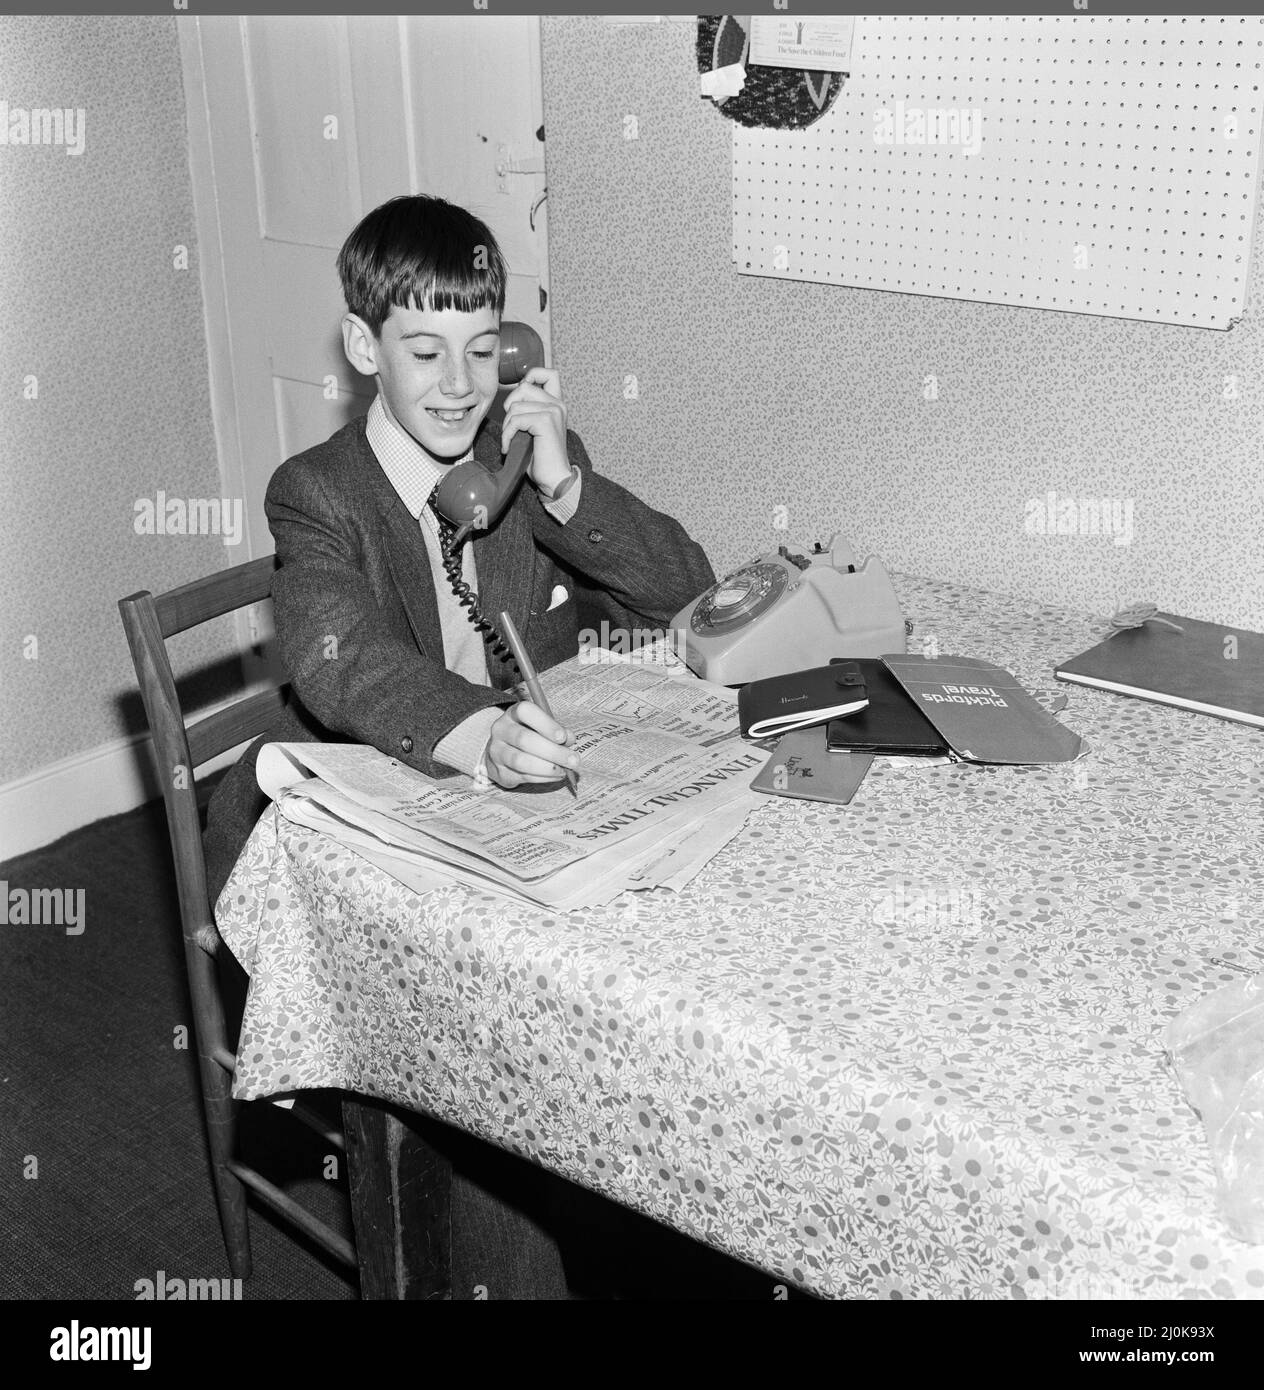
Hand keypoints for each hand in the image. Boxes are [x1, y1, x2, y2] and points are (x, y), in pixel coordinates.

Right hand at [484, 701, 579, 789]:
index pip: (525, 711)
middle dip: (553, 752)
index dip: (545, 724)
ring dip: (547, 768)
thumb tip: (569, 740)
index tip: (563, 737)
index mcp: (513, 713)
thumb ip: (558, 731)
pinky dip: (543, 778)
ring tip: (564, 771)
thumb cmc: (529, 736)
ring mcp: (497, 752)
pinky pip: (522, 776)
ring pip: (521, 761)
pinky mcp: (499, 772)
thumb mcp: (543, 728)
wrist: (503, 755)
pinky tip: (556, 776)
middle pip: (524, 739)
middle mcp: (501, 730)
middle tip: (573, 761)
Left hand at [500, 367, 571, 495]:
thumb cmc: (541, 458)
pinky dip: (507, 435)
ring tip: (511, 440)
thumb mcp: (534, 429)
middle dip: (510, 406)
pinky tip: (509, 447)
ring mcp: (553, 411)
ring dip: (507, 425)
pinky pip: (515, 420)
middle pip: (523, 387)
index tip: (520, 399)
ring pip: (515, 405)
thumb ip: (529, 410)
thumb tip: (510, 400)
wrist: (554, 479)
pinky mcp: (546, 421)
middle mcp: (558, 404)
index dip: (529, 377)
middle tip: (511, 427)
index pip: (547, 373)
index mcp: (557, 403)